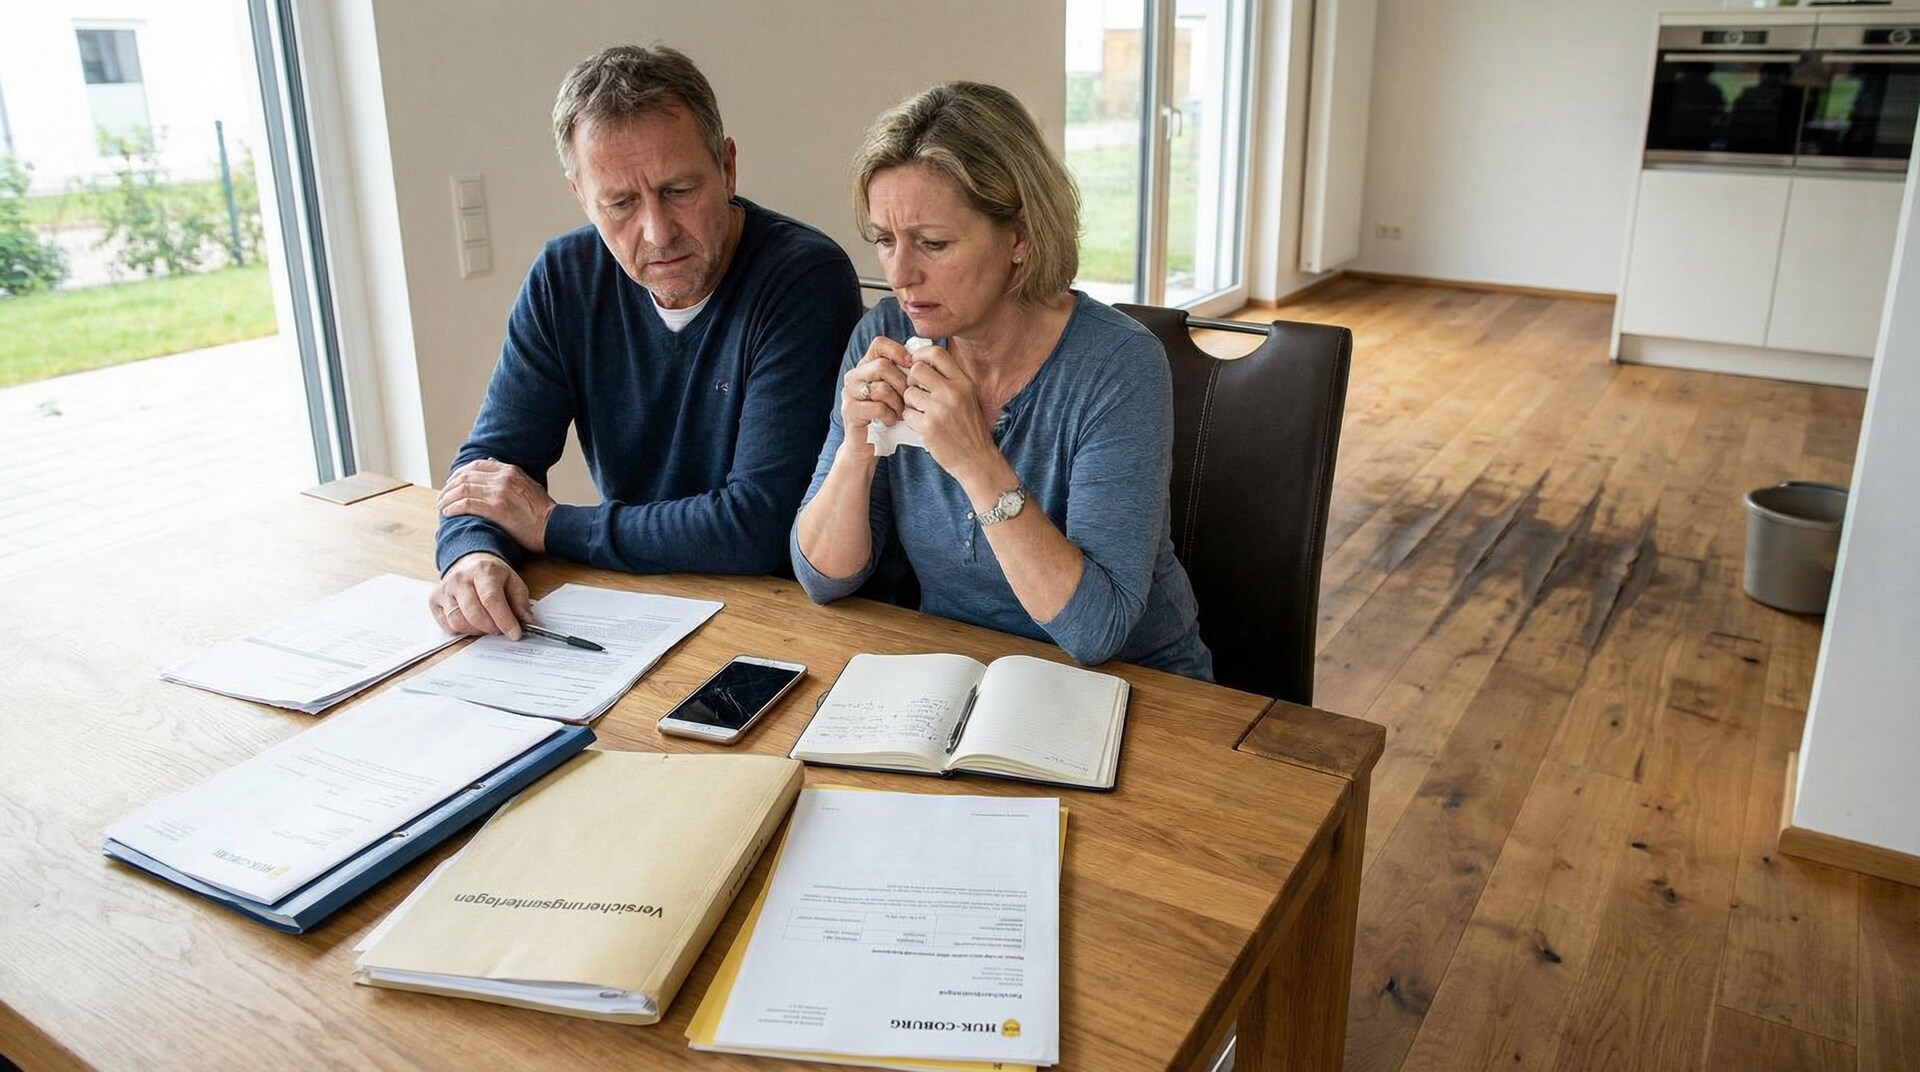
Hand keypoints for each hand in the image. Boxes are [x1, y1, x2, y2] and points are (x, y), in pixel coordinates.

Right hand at [430, 552, 531, 637]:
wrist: (470, 563)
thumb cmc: (493, 575)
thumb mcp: (513, 581)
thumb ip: (521, 602)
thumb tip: (527, 622)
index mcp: (483, 571)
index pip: (491, 600)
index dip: (504, 620)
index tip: (515, 634)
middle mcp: (460, 579)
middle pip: (474, 614)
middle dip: (491, 628)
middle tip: (501, 629)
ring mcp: (444, 590)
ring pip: (458, 622)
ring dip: (476, 631)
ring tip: (487, 625)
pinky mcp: (434, 600)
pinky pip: (446, 625)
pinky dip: (462, 630)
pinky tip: (472, 622)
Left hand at [437, 458, 555, 551]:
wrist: (554, 526)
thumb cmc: (542, 511)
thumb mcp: (527, 484)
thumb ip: (509, 476)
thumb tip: (492, 463)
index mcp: (510, 470)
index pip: (476, 465)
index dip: (459, 474)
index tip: (452, 483)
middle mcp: (503, 478)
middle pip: (465, 476)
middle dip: (449, 486)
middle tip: (442, 497)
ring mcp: (499, 493)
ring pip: (463, 489)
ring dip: (448, 497)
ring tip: (442, 506)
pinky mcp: (496, 509)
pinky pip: (467, 504)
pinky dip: (453, 507)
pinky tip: (448, 512)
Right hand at [835, 337, 912, 460]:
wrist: (868, 446)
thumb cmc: (887, 417)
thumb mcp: (897, 392)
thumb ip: (903, 374)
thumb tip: (923, 360)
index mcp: (866, 366)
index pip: (879, 344)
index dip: (898, 352)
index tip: (911, 366)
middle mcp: (854, 376)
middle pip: (883, 366)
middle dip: (902, 384)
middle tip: (908, 399)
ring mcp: (850, 393)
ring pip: (881, 387)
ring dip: (897, 403)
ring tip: (900, 413)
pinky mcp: (850, 410)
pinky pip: (877, 407)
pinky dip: (889, 416)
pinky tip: (891, 421)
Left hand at [899, 344, 997, 478]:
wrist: (976, 459)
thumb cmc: (970, 429)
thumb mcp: (968, 397)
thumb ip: (949, 381)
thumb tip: (922, 363)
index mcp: (963, 382)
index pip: (936, 353)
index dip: (921, 355)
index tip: (916, 363)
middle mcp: (952, 392)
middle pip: (917, 370)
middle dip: (913, 381)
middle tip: (918, 394)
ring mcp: (939, 410)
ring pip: (908, 393)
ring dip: (911, 403)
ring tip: (923, 413)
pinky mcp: (928, 427)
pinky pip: (907, 413)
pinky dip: (911, 420)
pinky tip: (923, 426)